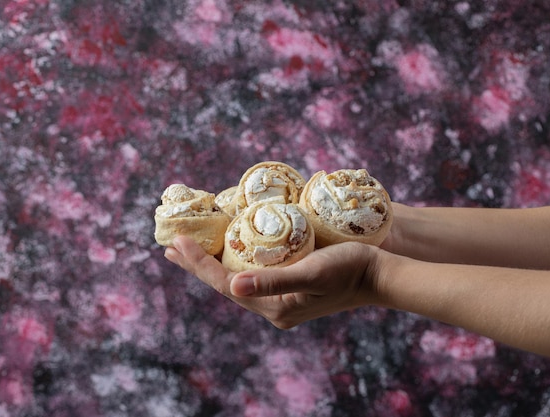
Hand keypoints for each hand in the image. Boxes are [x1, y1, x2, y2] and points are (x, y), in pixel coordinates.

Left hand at [164, 236, 379, 328]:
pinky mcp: (288, 286)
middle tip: (171, 247)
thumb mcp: (313, 272)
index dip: (198, 264)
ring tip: (189, 249)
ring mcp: (280, 298)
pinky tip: (226, 250)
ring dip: (212, 262)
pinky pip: (251, 274)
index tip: (177, 242)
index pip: (224, 285)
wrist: (378, 275)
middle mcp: (272, 307)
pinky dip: (232, 260)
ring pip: (236, 279)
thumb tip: (233, 288)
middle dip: (197, 265)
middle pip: (225, 284)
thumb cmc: (349, 268)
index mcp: (273, 307)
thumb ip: (274, 281)